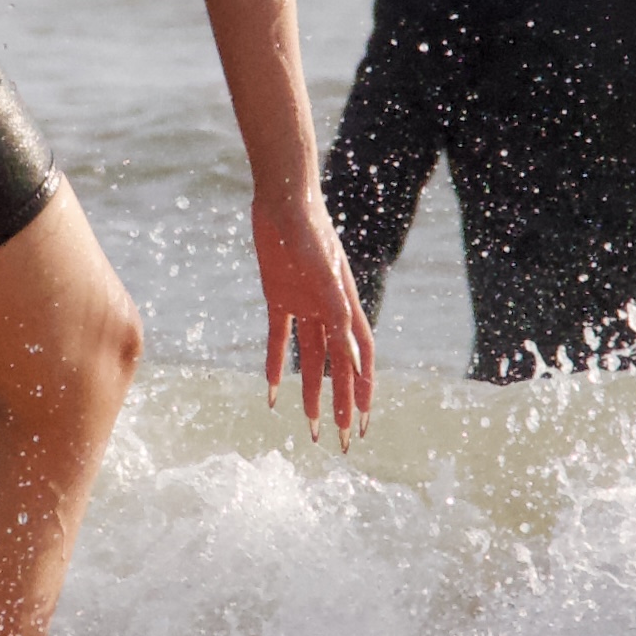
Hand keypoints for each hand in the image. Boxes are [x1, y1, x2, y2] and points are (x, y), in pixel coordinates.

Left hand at [252, 185, 373, 438]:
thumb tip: (351, 352)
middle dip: (341, 402)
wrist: (283, 198)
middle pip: (338, 366)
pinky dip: (274, 365)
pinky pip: (277, 339)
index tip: (363, 419)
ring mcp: (304, 305)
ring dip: (311, 391)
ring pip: (310, 359)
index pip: (361, 358)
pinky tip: (271, 392)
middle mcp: (329, 310)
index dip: (363, 388)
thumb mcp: (323, 269)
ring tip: (309, 425)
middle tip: (342, 438)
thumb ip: (336, 307)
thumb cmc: (309, 228)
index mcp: (346, 305)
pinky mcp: (279, 297)